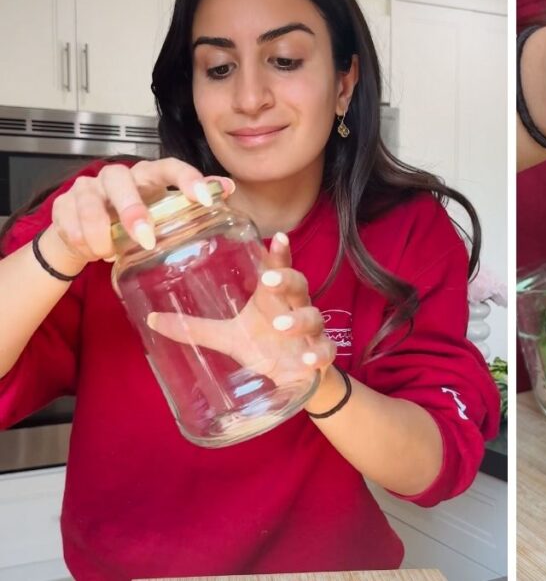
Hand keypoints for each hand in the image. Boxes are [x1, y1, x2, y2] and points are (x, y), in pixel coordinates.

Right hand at [44, 157, 234, 269]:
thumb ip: (191, 199)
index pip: (170, 166)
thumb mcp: (164, 209)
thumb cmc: (137, 216)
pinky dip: (79, 239)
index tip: (204, 200)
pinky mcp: (63, 204)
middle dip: (132, 210)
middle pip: (122, 180)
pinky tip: (91, 252)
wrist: (91, 231)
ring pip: (89, 201)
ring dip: (99, 230)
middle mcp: (118, 176)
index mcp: (148, 175)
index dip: (187, 179)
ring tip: (109, 253)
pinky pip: (67, 219)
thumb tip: (227, 188)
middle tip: (145, 239)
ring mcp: (88, 188)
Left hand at [146, 232, 335, 388]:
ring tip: (280, 325)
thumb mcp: (229, 336)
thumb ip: (195, 327)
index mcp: (273, 298)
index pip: (279, 268)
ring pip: (312, 316)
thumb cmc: (264, 346)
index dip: (280, 254)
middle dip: (286, 280)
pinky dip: (317, 353)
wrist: (296, 379)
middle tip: (269, 280)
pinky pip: (323, 351)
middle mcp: (295, 308)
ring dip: (298, 320)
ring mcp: (310, 331)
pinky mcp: (320, 354)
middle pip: (299, 285)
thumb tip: (151, 320)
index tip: (277, 237)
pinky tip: (307, 358)